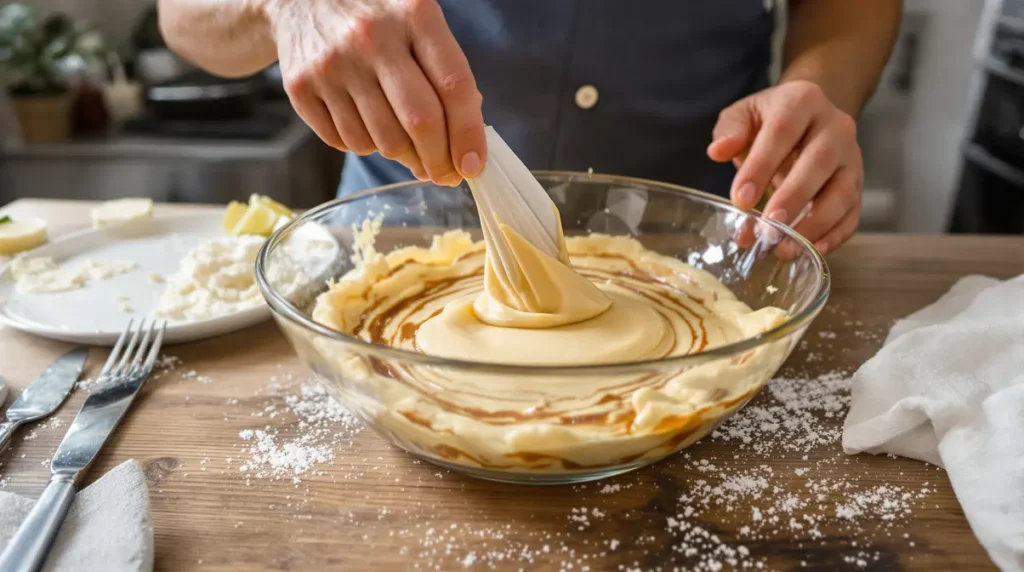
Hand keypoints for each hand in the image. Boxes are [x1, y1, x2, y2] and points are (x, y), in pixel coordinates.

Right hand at [266, 0, 485, 185]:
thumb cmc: (376, 15)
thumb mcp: (417, 20)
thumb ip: (445, 70)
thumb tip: (465, 139)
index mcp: (413, 14)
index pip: (454, 86)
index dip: (468, 134)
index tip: (473, 165)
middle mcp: (372, 38)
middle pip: (420, 122)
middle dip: (439, 161)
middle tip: (444, 174)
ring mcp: (333, 64)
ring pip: (383, 141)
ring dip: (402, 156)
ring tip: (406, 144)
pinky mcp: (302, 87)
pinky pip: (346, 143)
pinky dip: (365, 146)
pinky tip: (368, 126)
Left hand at [707, 80, 863, 256]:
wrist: (808, 119)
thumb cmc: (770, 120)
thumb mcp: (744, 115)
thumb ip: (730, 130)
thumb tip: (718, 151)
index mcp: (803, 101)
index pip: (782, 132)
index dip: (761, 166)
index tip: (740, 199)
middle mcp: (835, 127)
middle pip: (819, 162)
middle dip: (792, 198)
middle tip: (767, 229)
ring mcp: (851, 158)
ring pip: (842, 192)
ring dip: (814, 224)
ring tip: (784, 248)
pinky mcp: (858, 184)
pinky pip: (853, 212)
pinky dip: (835, 235)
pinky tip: (812, 250)